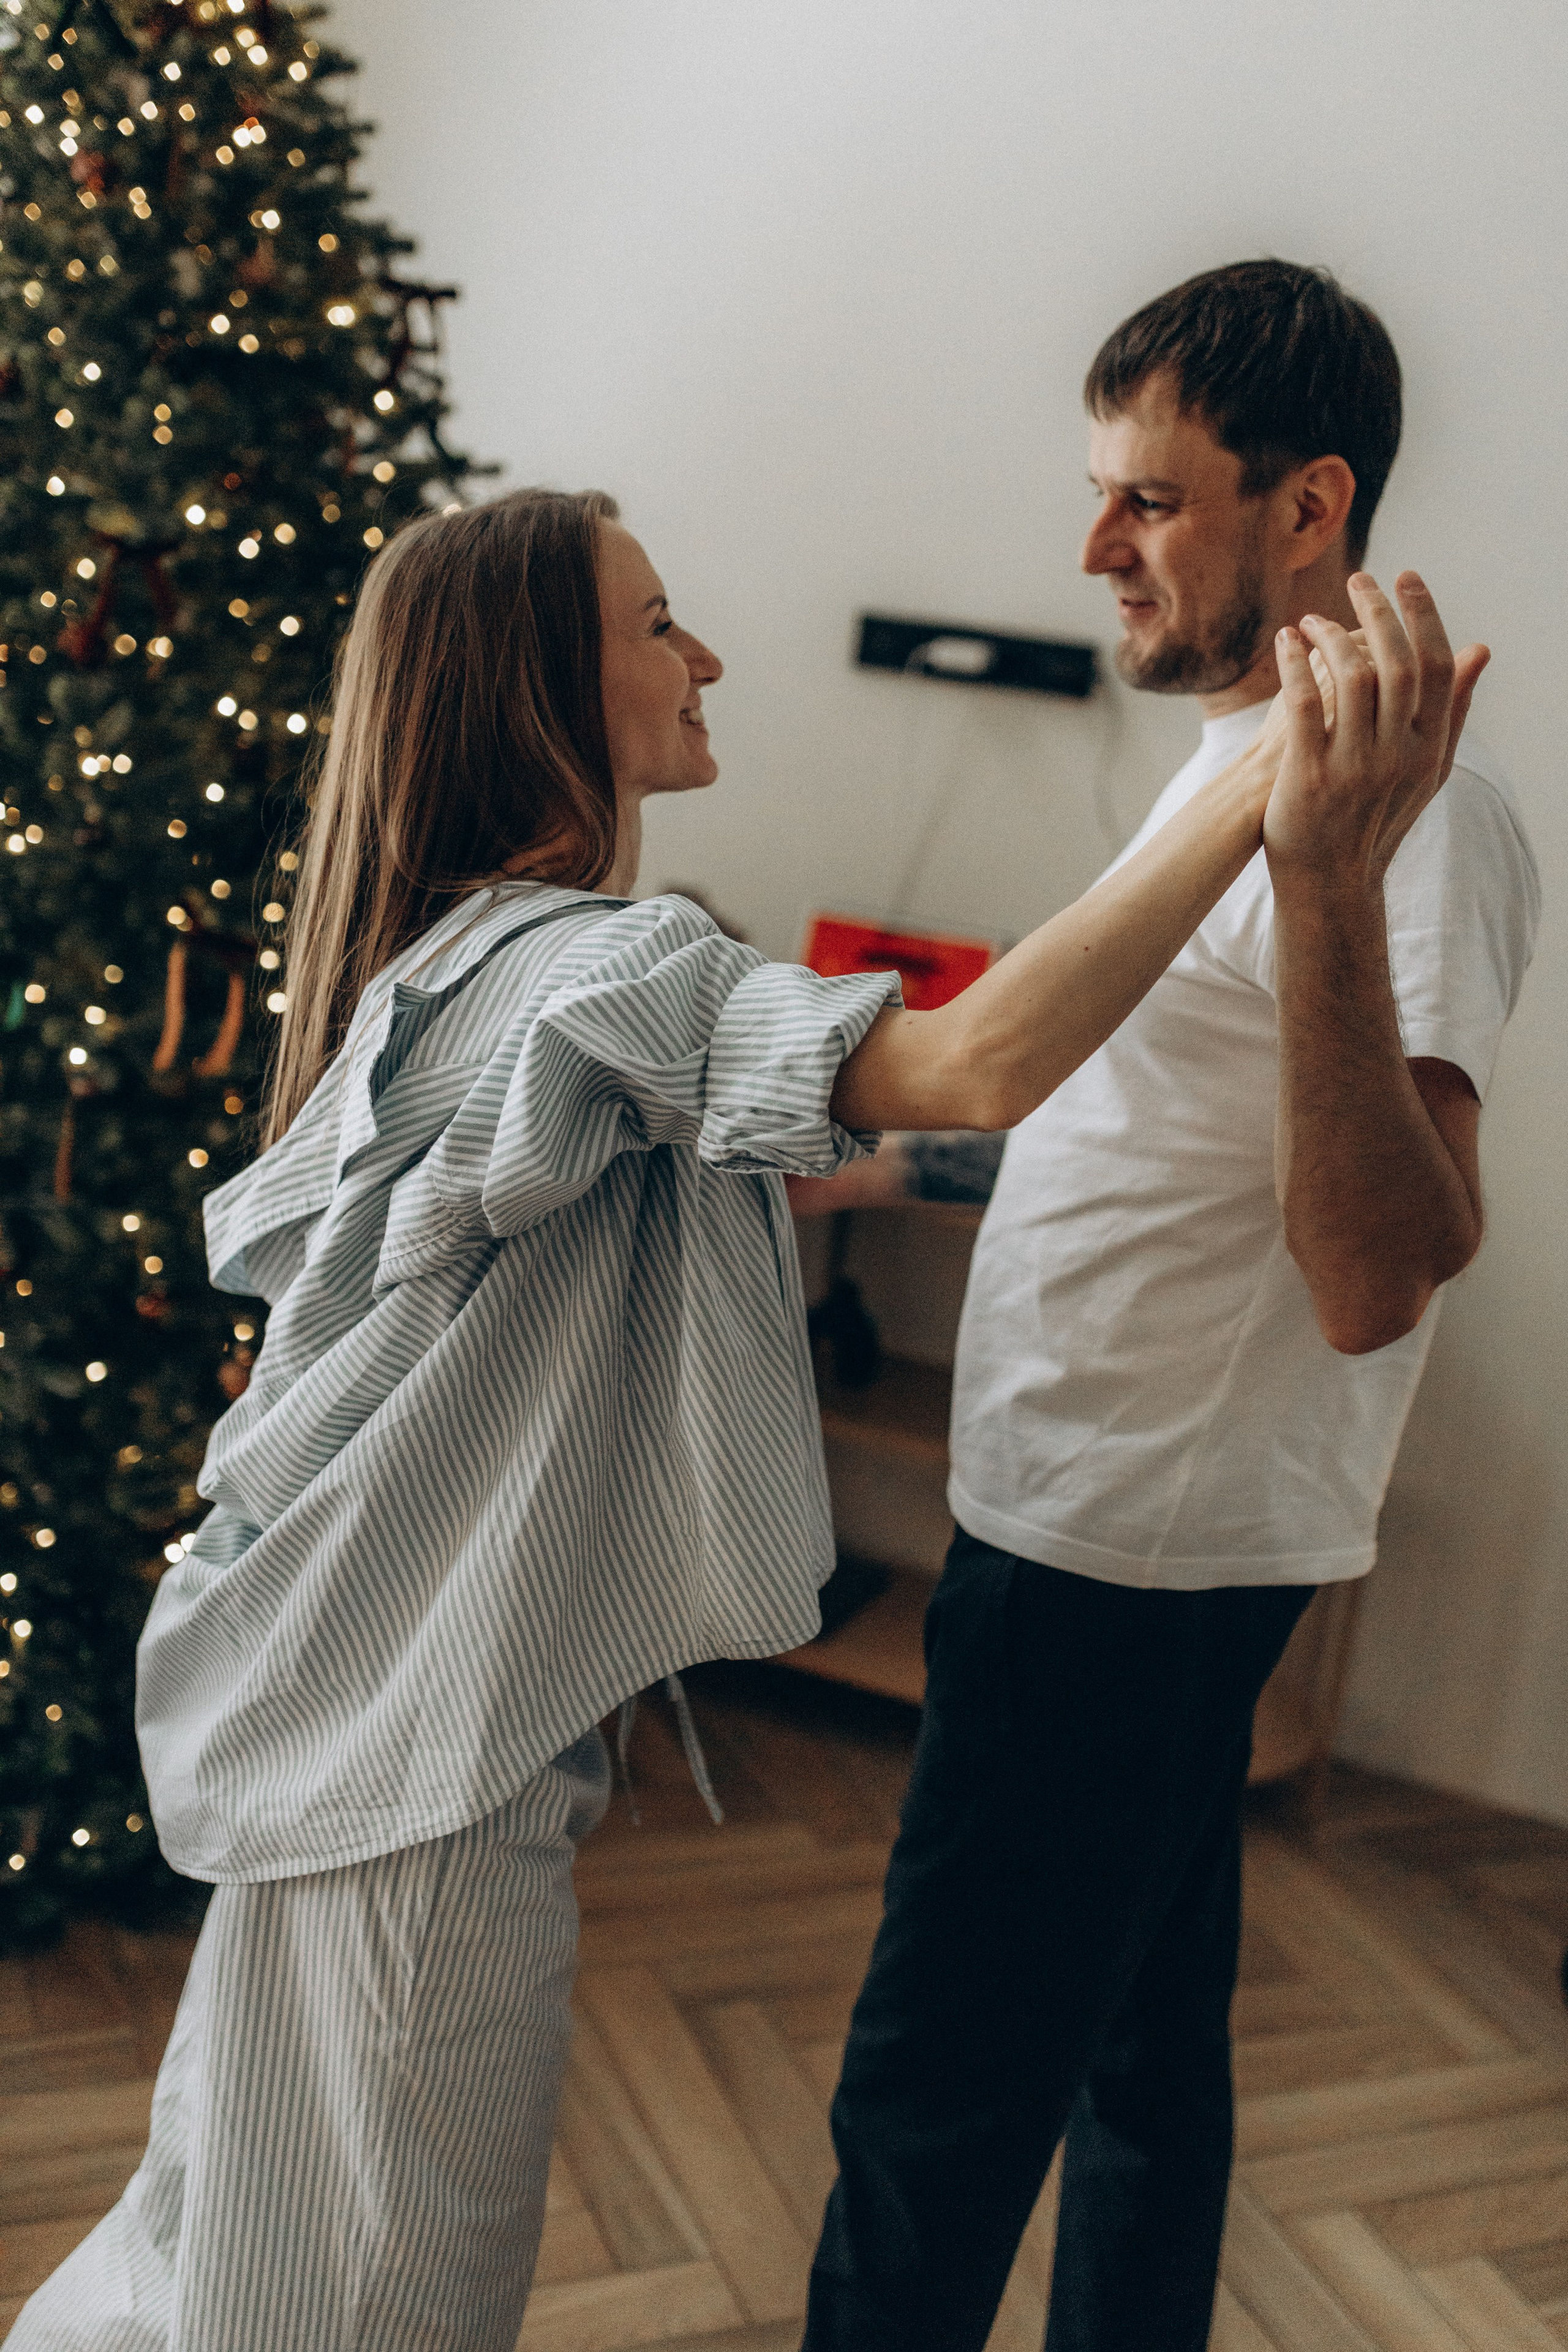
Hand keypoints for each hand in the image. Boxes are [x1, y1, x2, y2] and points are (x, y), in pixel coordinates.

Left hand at [1263, 572, 1487, 890]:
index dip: (1422, 614)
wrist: (1331, 879)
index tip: (1405, 577)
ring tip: (1311, 617)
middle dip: (1379, 611)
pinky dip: (1295, 665)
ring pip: (1353, 679)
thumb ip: (1451, 707)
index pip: (1434, 664)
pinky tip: (1286, 641)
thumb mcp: (1426, 766)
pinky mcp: (1309, 776)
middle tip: (1359, 578)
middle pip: (1397, 664)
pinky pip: (1304, 705)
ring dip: (1332, 636)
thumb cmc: (1378, 815)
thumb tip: (1480, 648)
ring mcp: (1353, 765)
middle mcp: (1397, 753)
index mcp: (1428, 746)